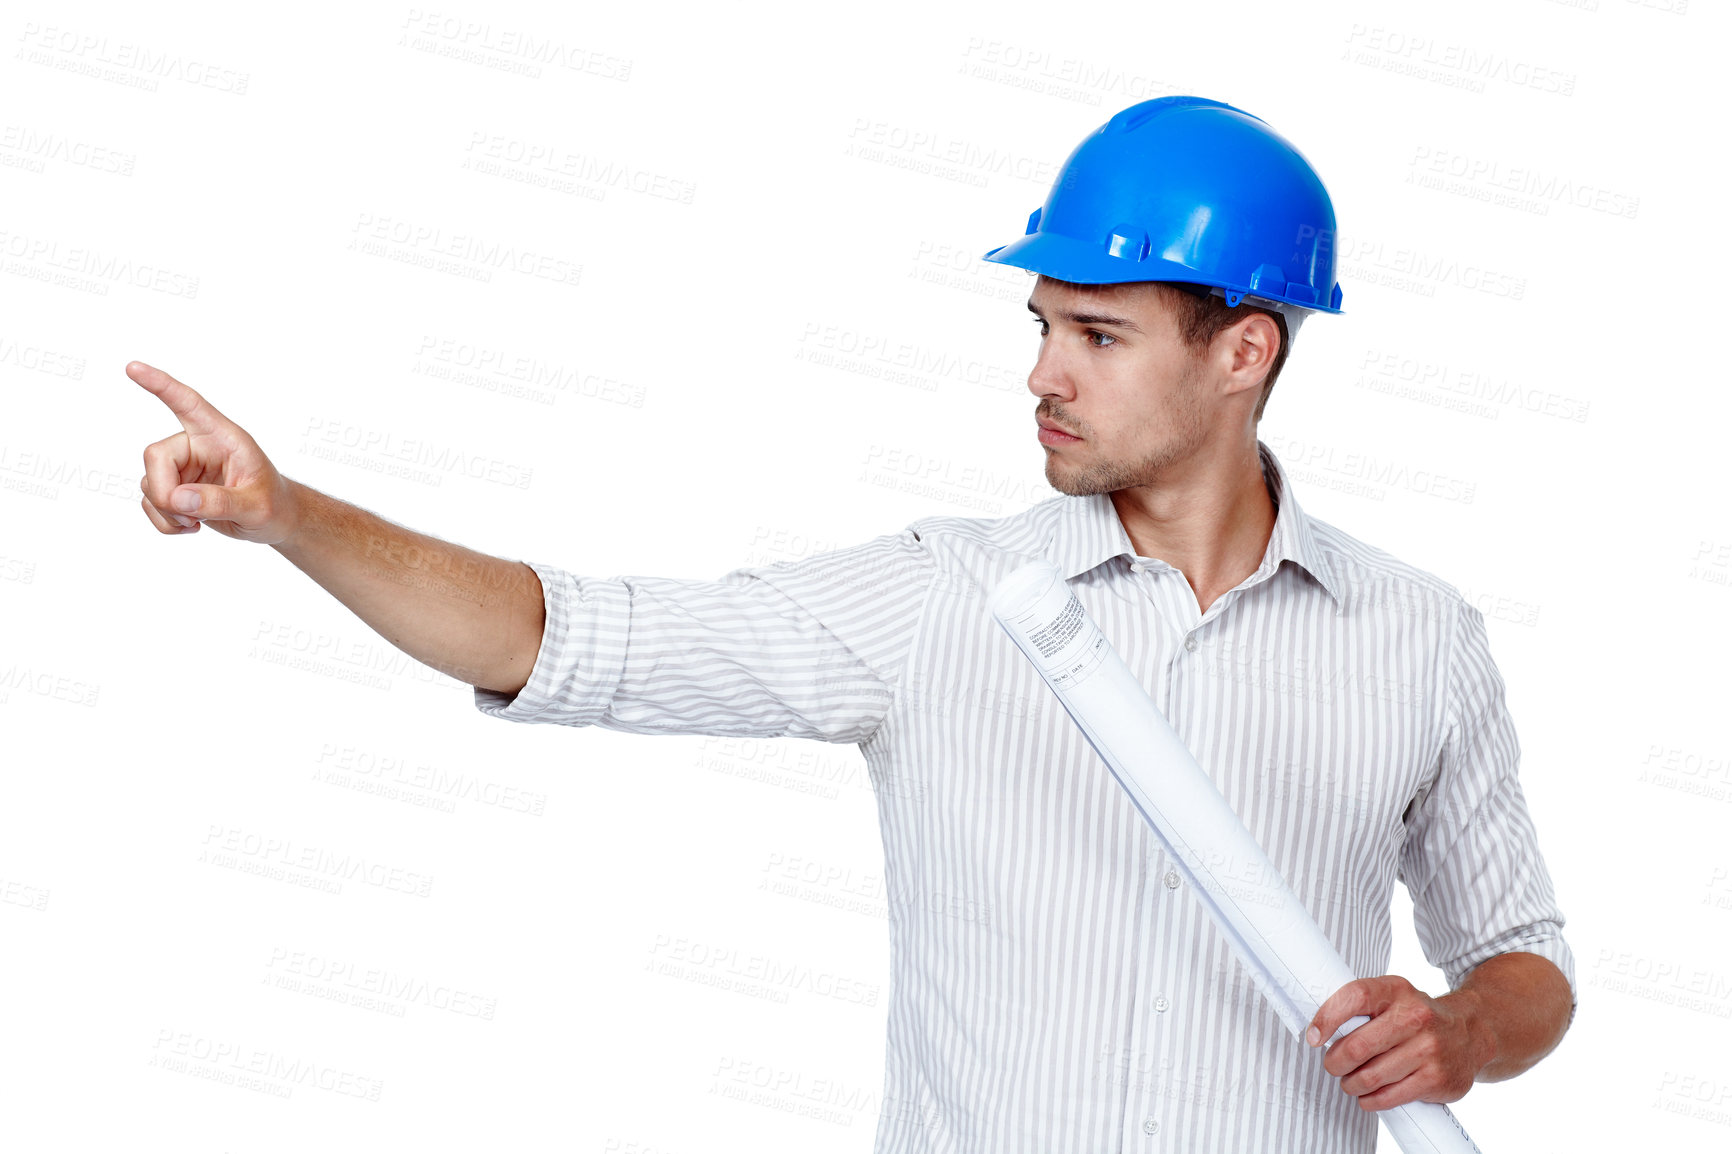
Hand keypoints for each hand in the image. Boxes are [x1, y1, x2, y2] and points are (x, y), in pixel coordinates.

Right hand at [129, 360, 300, 544]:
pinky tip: (191, 527)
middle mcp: (197, 446)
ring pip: (149, 483)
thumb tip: (179, 498)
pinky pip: (151, 502)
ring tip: (197, 523)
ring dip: (168, 512)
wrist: (275, 521)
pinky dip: (164, 521)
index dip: (161, 385)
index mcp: (222, 437)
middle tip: (188, 517)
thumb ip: (221, 501)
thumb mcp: (257, 506)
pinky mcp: (175, 488)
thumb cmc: (274, 504)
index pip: (188, 404)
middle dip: (164, 492)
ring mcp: (183, 467)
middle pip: (155, 456)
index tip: (133, 367)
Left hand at [1305, 975, 1493, 1111]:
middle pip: (1356, 1046)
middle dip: (1334, 1062)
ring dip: (1351, 1084)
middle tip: (1333, 1065)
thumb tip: (1319, 1029)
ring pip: (1369, 1076)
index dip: (1327, 1017)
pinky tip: (1368, 1095)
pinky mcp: (1436, 1078)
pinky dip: (1370, 1100)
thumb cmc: (1419, 1017)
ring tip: (1350, 1081)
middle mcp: (1415, 1017)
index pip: (1355, 996)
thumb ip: (1361, 1008)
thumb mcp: (1393, 997)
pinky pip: (1389, 1097)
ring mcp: (1428, 1049)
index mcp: (1397, 990)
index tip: (1313, 1036)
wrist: (1471, 1033)